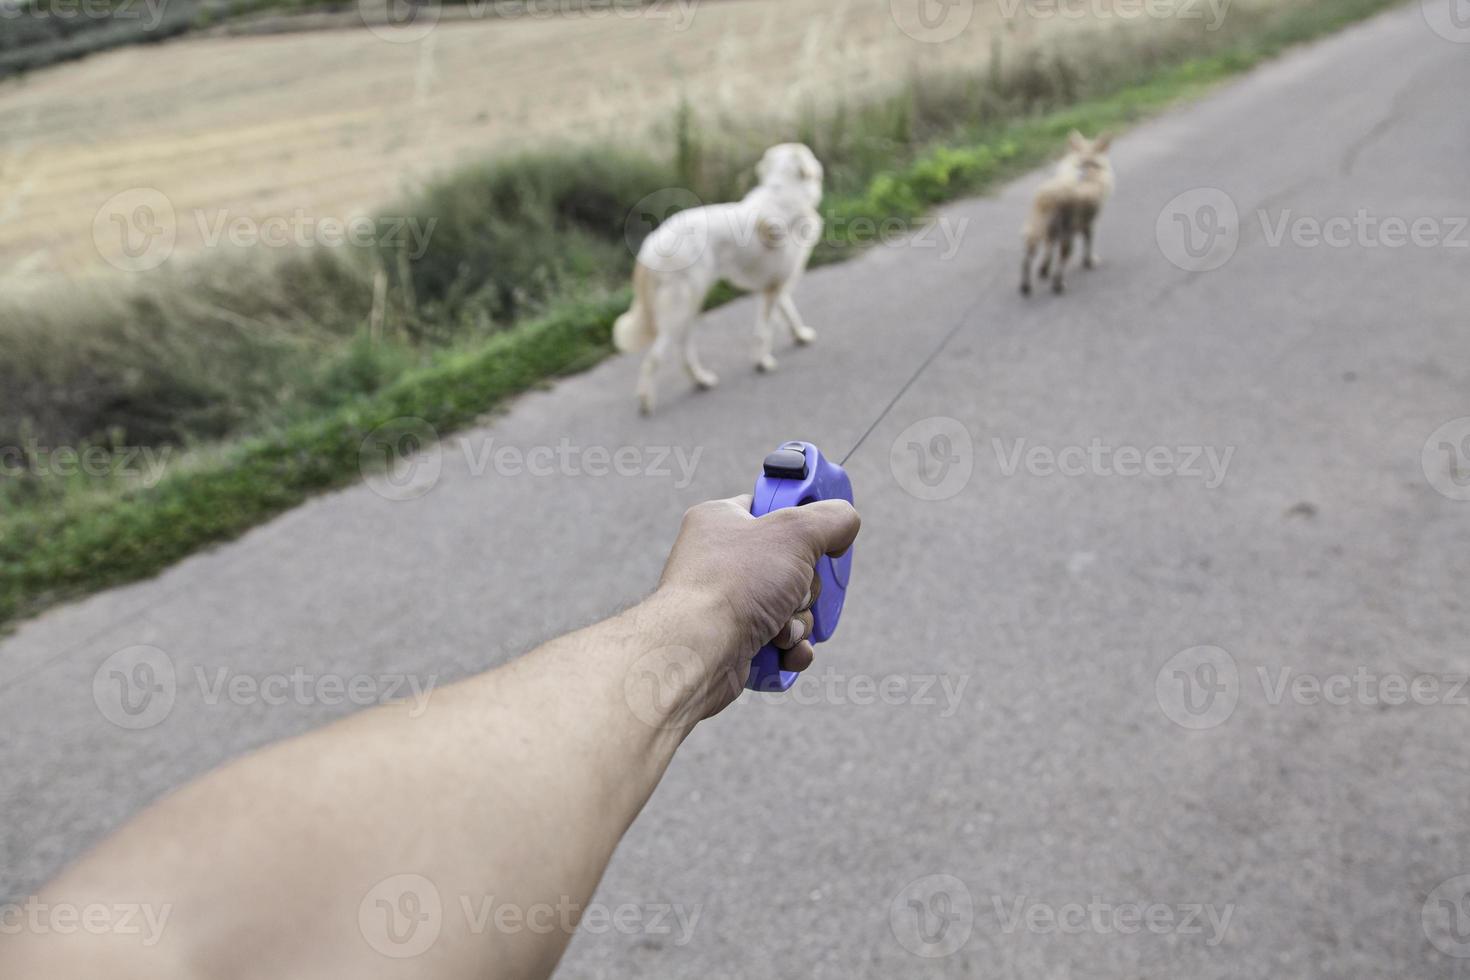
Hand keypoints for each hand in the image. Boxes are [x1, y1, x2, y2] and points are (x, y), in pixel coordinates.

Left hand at [652, 495, 860, 720]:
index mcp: (722, 521)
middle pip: (793, 565)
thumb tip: (846, 523)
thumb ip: (831, 518)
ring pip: (791, 607)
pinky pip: (781, 641)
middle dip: (806, 587)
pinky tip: (783, 651)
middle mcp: (721, 561)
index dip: (800, 519)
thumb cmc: (735, 583)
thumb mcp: (796, 532)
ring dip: (799, 621)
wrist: (699, 650)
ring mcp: (727, 603)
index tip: (819, 529)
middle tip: (794, 589)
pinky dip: (790, 648)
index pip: (771, 507)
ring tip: (780, 628)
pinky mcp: (734, 641)